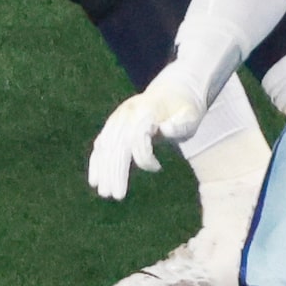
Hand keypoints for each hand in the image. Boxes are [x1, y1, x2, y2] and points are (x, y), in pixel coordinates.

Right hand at [87, 63, 210, 199]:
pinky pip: (101, 146)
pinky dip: (97, 163)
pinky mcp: (113, 125)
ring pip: (105, 148)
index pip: (136, 137)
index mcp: (145, 111)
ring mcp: (117, 119)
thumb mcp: (191, 115)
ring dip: (103, 171)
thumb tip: (164, 130)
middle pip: (117, 146)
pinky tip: (94, 180)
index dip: (144, 156)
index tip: (159, 168)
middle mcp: (126, 114)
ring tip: (104, 193)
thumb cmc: (186, 107)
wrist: (175, 89)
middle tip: (115, 196)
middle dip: (115, 172)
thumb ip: (180, 124)